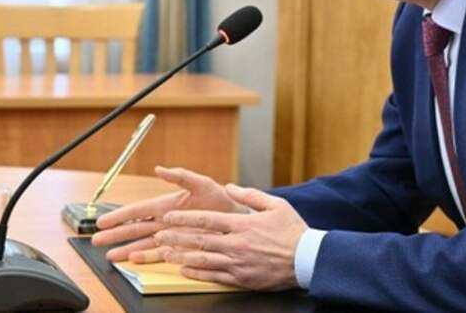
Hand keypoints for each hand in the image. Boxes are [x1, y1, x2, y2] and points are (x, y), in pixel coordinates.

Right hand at [91, 166, 245, 262]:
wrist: (235, 216)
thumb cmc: (219, 198)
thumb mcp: (201, 183)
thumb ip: (181, 176)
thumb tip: (160, 168)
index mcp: (166, 204)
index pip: (138, 211)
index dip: (120, 216)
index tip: (103, 220)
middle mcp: (164, 221)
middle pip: (134, 229)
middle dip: (115, 234)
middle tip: (96, 239)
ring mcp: (171, 235)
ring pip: (142, 243)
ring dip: (126, 248)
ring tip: (110, 255)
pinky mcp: (179, 246)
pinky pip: (159, 254)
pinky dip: (146, 257)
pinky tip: (133, 260)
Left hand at [155, 183, 307, 290]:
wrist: (307, 260)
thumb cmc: (293, 232)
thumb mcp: (276, 204)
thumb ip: (250, 194)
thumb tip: (230, 187)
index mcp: (243, 224)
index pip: (206, 220)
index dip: (184, 219)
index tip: (169, 217)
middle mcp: (236, 244)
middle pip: (199, 240)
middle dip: (175, 237)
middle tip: (159, 235)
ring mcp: (237, 263)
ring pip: (201, 259)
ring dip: (180, 256)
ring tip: (164, 253)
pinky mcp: (240, 279)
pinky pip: (212, 276)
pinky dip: (196, 273)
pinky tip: (184, 270)